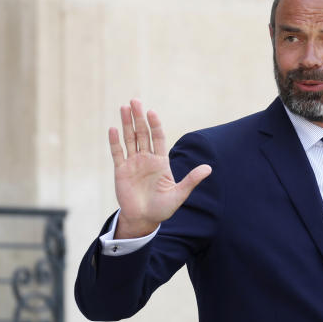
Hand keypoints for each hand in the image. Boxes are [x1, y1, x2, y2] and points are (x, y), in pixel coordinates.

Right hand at [108, 99, 211, 238]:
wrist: (144, 220)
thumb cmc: (163, 208)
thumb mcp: (179, 194)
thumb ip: (191, 180)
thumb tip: (209, 168)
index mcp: (161, 161)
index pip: (158, 137)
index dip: (155, 124)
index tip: (152, 112)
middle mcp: (146, 158)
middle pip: (142, 133)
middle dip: (139, 117)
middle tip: (134, 101)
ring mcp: (133, 163)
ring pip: (129, 139)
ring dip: (126, 124)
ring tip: (123, 107)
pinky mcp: (121, 170)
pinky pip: (117, 153)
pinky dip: (115, 142)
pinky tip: (113, 129)